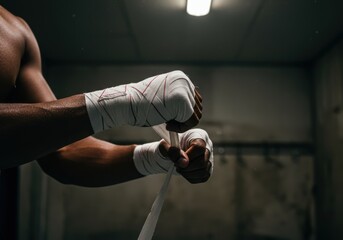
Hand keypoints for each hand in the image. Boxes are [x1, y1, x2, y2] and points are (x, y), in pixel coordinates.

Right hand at [85, 70, 201, 132]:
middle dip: (184, 118)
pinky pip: (191, 121)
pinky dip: (180, 127)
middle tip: (168, 120)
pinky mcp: (184, 102)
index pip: (194, 98)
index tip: (169, 116)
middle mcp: (184, 81)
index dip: (184, 112)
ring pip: (195, 115)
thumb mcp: (161, 95)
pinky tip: (167, 124)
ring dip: (182, 123)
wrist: (127, 103)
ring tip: (167, 122)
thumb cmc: (140, 104)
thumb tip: (192, 107)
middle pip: (197, 107)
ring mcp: (185, 90)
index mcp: (180, 78)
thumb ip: (176, 97)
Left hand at [132, 128, 212, 183]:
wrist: (171, 152)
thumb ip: (172, 151)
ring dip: (188, 173)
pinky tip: (184, 172)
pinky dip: (191, 178)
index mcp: (198, 135)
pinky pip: (203, 177)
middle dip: (187, 168)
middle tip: (176, 166)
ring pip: (203, 171)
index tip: (177, 161)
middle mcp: (207, 146)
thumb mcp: (165, 145)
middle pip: (202, 161)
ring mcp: (209, 158)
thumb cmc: (169, 145)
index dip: (188, 157)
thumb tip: (183, 162)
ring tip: (179, 168)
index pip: (199, 147)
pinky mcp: (208, 168)